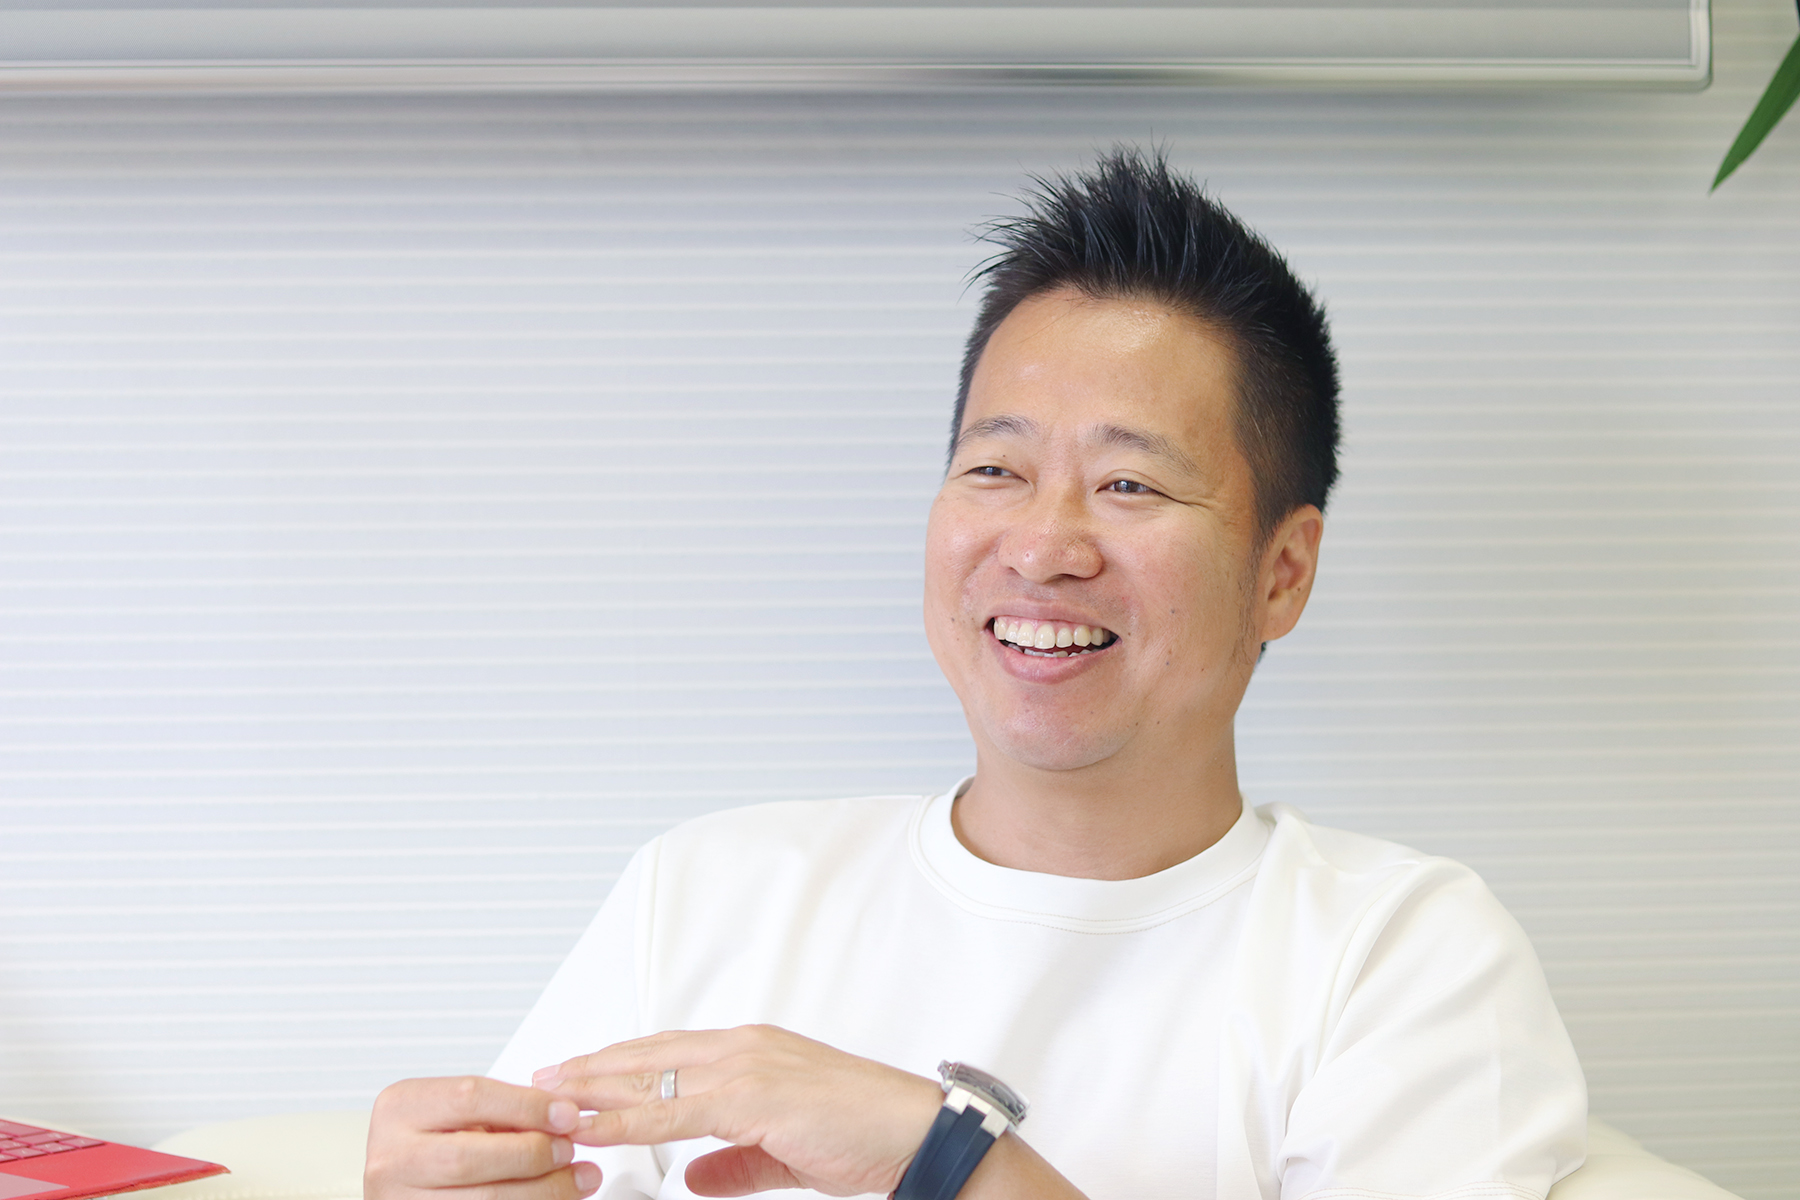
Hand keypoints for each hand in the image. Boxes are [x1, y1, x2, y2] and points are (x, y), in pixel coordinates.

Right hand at [365, 1075, 602, 1199]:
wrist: (404, 1178)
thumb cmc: (436, 1140)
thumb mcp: (459, 1112)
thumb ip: (503, 1111)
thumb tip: (561, 1118)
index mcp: (401, 1109)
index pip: (470, 1097)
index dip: (527, 1106)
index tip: (567, 1114)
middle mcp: (392, 1159)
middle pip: (470, 1158)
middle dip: (532, 1154)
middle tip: (570, 1150)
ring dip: (541, 1191)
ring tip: (577, 1180)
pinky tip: (552, 1199)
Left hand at [532, 1024, 942, 1196]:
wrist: (913, 1133)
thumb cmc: (864, 1133)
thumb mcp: (783, 1152)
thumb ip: (734, 1162)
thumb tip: (694, 1177)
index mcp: (754, 1051)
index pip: (669, 1052)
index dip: (620, 1064)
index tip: (579, 1075)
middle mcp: (744, 1048)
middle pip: (648, 1055)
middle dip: (591, 1069)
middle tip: (544, 1080)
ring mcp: (746, 1068)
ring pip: (650, 1078)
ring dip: (595, 1091)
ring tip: (551, 1102)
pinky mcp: (751, 1098)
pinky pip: (670, 1113)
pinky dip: (624, 1120)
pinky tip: (592, 1128)